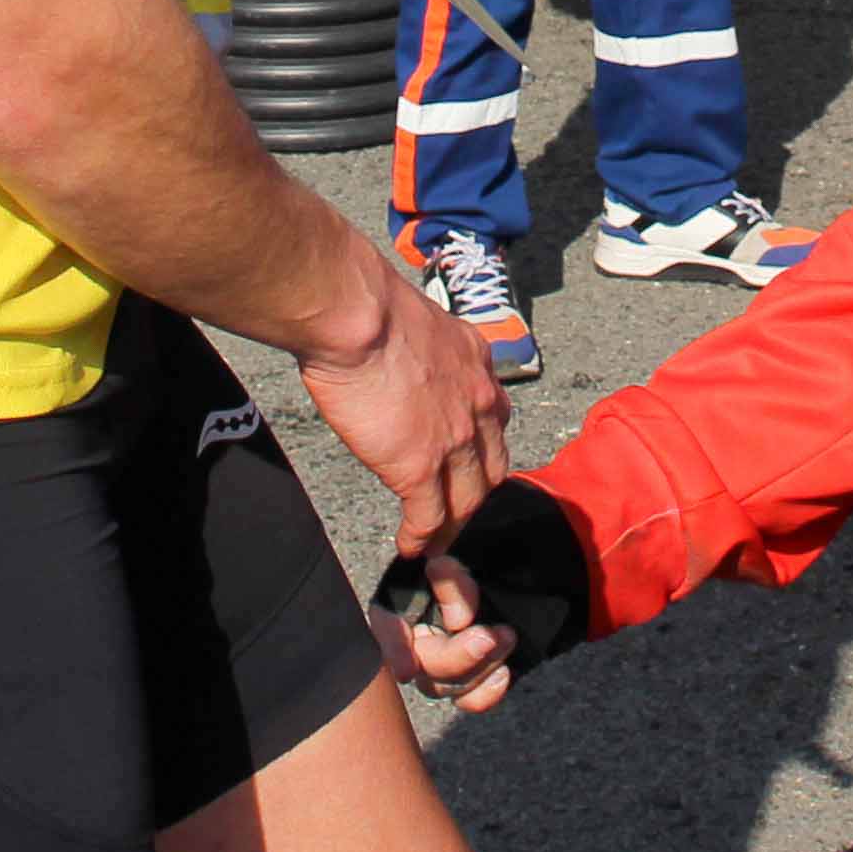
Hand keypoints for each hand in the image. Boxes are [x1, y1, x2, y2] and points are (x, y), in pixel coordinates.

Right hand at [292, 234, 508, 566]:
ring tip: (437, 541)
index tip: (470, 460)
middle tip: (458, 510)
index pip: (495, 418)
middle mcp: (478, 404)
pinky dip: (422, 537)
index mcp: (476, 364)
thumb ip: (422, 350)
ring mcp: (454, 441)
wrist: (358, 315)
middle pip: (491, 467)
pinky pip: (428, 517)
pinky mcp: (420, 467)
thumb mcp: (418, 321)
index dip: (484, 445)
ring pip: (466, 499)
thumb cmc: (369, 305)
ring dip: (453, 524)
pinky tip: (411, 547)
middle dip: (477, 493)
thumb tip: (399, 358)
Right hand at [370, 553, 518, 714]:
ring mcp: (440, 664)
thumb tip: (458, 620)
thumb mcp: (458, 561)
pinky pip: (469, 700)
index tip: (408, 669)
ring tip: (506, 636)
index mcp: (400, 601)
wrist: (508, 571)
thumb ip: (451, 581)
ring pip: (447, 686)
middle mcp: (414, 639)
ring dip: (480, 666)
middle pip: (423, 664)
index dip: (395, 649)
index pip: (387, 626)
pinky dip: (486, 693)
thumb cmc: (472, 558)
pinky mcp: (467, 677)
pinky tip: (502, 674)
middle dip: (457, 656)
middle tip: (487, 637)